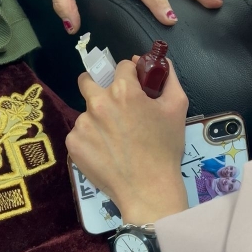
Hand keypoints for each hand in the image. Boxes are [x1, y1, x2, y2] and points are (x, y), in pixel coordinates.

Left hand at [66, 58, 188, 223]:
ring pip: (87, 111)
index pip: (121, 67)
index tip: (135, 87)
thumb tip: (163, 63)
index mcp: (123, 91)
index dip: (131, 74)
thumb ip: (170, 79)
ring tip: (116, 138)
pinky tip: (107, 151)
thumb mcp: (177, 108)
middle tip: (114, 105)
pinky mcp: (73, 144)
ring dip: (98, 118)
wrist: (148, 189)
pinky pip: (80, 133)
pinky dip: (91, 139)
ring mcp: (82, 124)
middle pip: (88, 81)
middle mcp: (98, 103)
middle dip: (99, 86)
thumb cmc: (165, 148)